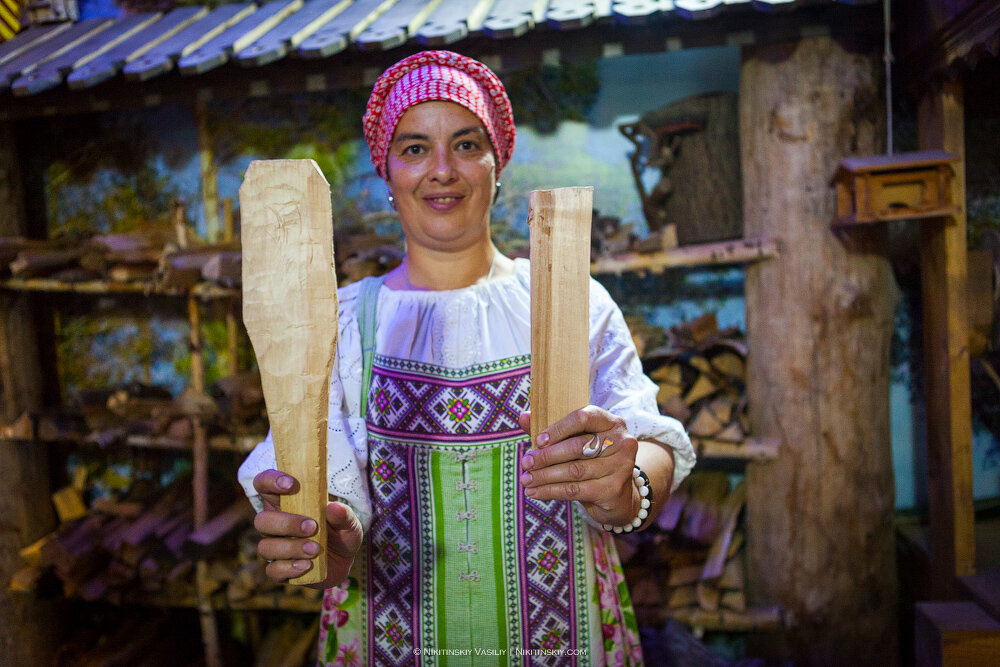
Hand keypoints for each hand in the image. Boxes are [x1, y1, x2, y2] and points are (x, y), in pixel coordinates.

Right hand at [253, 469, 362, 588]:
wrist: (344, 562)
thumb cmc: (341, 533)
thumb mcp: (349, 522)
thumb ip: (344, 515)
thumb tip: (334, 508)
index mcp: (286, 503)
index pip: (264, 484)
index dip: (270, 480)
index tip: (291, 484)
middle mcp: (275, 525)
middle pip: (262, 520)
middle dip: (286, 523)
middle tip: (312, 527)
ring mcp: (275, 548)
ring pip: (266, 547)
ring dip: (291, 548)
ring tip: (315, 549)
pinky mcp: (280, 570)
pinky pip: (273, 571)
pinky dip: (289, 568)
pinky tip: (307, 565)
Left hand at [517, 407, 639, 526]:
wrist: (618, 497)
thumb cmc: (592, 462)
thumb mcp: (576, 443)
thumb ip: (552, 430)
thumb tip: (523, 417)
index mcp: (611, 422)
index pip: (583, 417)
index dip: (558, 429)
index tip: (538, 441)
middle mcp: (621, 441)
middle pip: (577, 447)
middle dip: (546, 456)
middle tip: (526, 463)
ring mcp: (621, 466)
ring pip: (574, 470)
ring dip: (545, 476)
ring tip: (526, 480)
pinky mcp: (614, 489)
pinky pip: (576, 490)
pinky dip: (551, 491)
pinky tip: (535, 492)